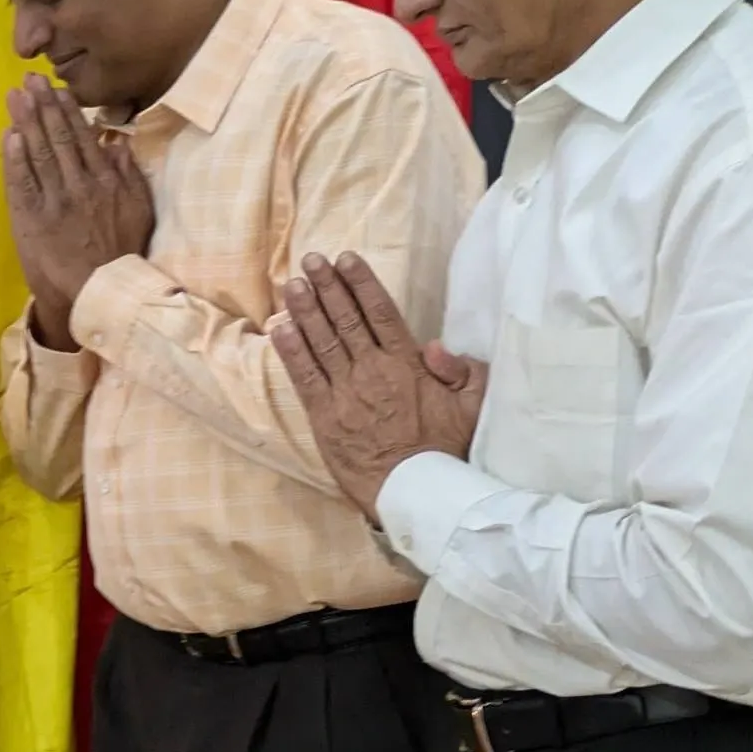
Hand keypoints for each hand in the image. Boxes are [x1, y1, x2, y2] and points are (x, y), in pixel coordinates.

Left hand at [1, 74, 155, 349]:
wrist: (102, 293)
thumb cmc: (123, 253)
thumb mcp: (140, 210)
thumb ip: (130, 175)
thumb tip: (120, 143)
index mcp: (106, 180)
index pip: (82, 136)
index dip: (67, 110)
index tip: (56, 89)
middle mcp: (79, 185)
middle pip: (58, 137)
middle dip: (42, 106)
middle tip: (29, 80)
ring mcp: (55, 202)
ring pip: (39, 153)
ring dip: (26, 122)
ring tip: (15, 97)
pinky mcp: (33, 221)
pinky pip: (22, 183)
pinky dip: (15, 158)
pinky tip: (9, 135)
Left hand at [266, 253, 485, 519]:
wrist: (414, 490)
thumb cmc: (445, 449)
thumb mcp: (472, 406)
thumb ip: (462, 371)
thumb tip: (436, 345)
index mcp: (406, 364)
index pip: (381, 313)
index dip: (361, 284)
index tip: (346, 260)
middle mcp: (373, 371)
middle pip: (346, 319)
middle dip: (328, 287)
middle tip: (312, 261)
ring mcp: (346, 393)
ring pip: (322, 342)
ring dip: (306, 310)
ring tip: (293, 283)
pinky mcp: (325, 416)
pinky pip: (305, 376)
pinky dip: (291, 350)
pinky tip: (280, 327)